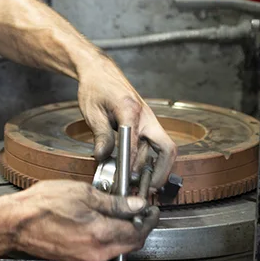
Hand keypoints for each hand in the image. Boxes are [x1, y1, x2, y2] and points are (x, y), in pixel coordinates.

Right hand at [8, 180, 158, 260]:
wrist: (15, 223)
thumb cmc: (42, 205)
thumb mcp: (83, 193)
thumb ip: (114, 202)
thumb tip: (136, 205)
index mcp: (101, 235)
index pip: (138, 232)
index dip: (149, 220)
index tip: (152, 210)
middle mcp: (96, 253)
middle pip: (130, 244)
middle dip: (138, 227)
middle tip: (140, 210)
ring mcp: (86, 259)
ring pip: (117, 248)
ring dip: (123, 232)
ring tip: (120, 212)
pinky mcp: (77, 260)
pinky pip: (102, 251)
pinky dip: (108, 237)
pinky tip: (102, 222)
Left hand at [76, 58, 177, 188]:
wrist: (100, 72)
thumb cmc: (96, 87)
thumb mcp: (92, 112)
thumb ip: (100, 135)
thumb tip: (103, 157)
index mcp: (131, 110)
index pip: (137, 142)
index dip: (132, 163)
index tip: (126, 178)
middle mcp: (146, 116)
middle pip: (167, 148)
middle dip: (161, 171)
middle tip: (149, 188)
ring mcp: (149, 120)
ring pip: (162, 149)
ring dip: (154, 168)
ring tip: (139, 183)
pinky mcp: (147, 124)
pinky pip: (154, 145)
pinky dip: (148, 159)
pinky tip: (136, 169)